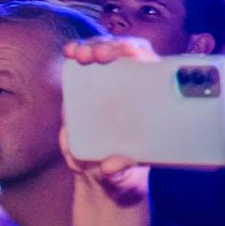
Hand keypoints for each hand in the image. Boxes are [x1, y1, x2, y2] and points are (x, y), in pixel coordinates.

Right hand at [59, 38, 160, 206]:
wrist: (103, 178)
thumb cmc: (126, 172)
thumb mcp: (126, 177)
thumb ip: (121, 173)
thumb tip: (111, 167)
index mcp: (153, 104)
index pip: (154, 71)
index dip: (144, 57)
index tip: (130, 53)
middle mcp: (133, 90)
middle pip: (128, 57)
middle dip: (113, 49)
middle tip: (99, 55)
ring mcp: (108, 88)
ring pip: (105, 55)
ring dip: (92, 47)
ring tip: (80, 54)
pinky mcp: (85, 92)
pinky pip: (82, 68)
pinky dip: (76, 54)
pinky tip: (70, 52)